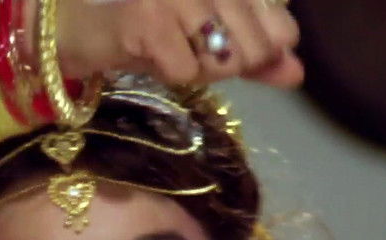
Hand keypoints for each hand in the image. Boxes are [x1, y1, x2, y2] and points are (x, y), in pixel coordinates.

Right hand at [56, 0, 302, 88]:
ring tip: (170, 49)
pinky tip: (151, 55)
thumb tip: (296, 75)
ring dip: (195, 69)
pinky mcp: (147, 18)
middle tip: (189, 48)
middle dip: (224, 65)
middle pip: (254, 51)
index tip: (222, 44)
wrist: (89, 29)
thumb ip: (257, 54)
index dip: (259, 52)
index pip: (281, 29)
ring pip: (221, 62)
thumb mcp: (212, 41)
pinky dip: (169, 75)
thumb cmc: (153, 32)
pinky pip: (184, 73)